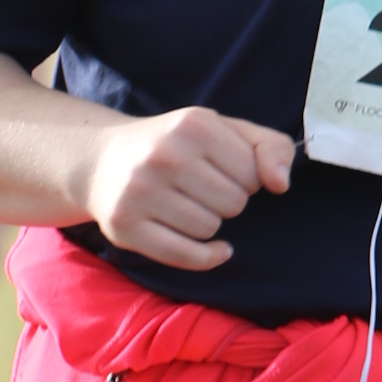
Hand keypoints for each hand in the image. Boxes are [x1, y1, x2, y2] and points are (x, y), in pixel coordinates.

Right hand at [82, 107, 295, 272]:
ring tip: (187, 205)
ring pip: (210, 230)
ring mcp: (139, 192)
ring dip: (209, 223)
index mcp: (193, 125)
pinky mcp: (125, 226)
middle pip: (234, 204)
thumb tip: (281, 185)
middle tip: (202, 189)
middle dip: (227, 201)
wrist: (101, 159)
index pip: (254, 174)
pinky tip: (215, 248)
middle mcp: (164, 155)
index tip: (223, 171)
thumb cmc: (175, 145)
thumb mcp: (223, 130)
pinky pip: (185, 256)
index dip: (247, 178)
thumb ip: (270, 146)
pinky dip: (207, 257)